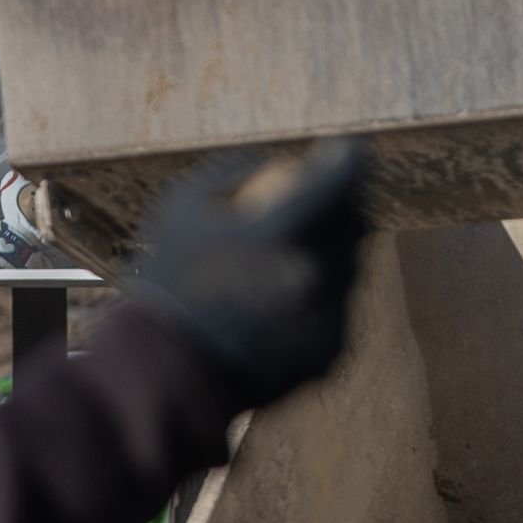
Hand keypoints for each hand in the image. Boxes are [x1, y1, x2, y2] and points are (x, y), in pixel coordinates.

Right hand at [135, 140, 368, 408]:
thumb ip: (231, 172)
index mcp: (281, 233)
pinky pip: (340, 312)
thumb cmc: (167, 280)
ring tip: (299, 256)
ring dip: (335, 256)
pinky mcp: (333, 351)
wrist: (165, 373)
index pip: (341, 178)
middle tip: (333, 200)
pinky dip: (321, 301)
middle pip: (357, 225)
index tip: (348, 149)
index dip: (351, 157)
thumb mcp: (182, 208)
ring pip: (352, 271)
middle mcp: (316, 275)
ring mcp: (329, 317)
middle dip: (350, 205)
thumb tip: (276, 158)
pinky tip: (290, 301)